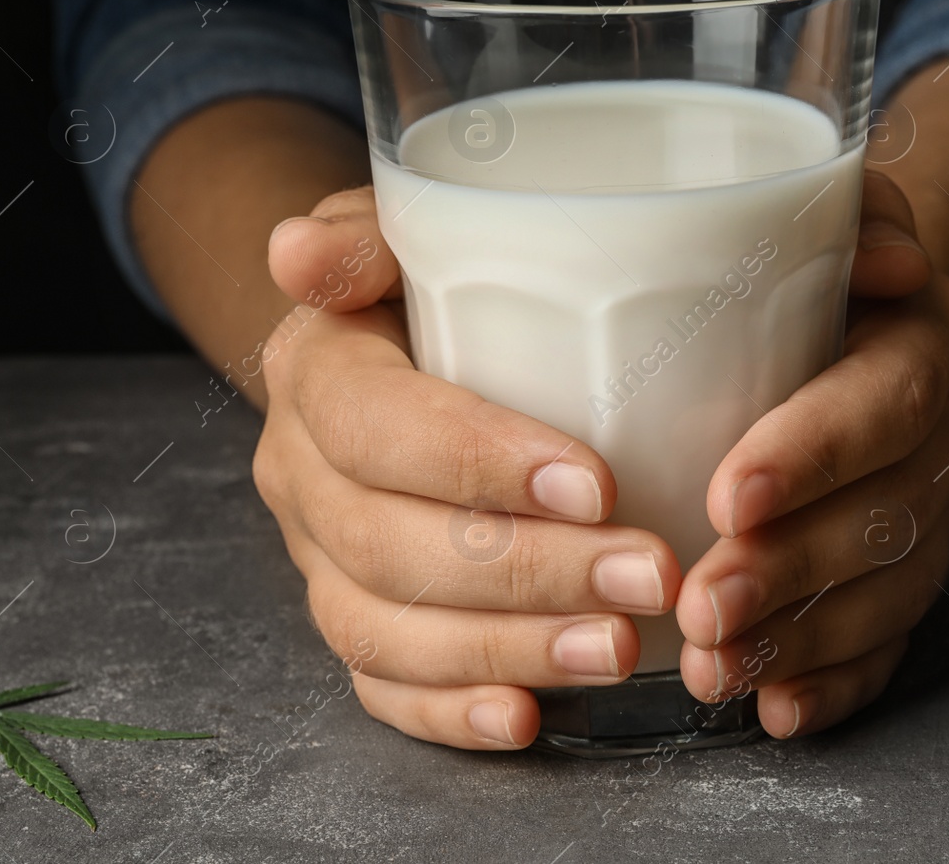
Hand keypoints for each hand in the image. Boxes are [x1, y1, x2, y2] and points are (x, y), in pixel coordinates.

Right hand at [252, 186, 683, 749]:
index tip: (597, 482)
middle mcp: (301, 476)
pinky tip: (529, 717)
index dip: (478, 463)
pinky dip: (450, 712)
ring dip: (508, 649)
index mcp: (315, 375)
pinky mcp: (354, 618)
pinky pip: (381, 686)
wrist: (388, 347)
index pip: (376, 428)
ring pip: (388, 629)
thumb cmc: (425, 285)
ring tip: (619, 648)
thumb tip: (297, 252)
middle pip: (391, 545)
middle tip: (650, 576)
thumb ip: (366, 233)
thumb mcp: (404, 232)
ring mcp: (321, 560)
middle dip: (528, 572)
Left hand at [673, 170, 948, 736]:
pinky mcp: (909, 573)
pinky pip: (890, 643)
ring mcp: (935, 515)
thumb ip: (859, 211)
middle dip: (792, 572)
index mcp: (927, 347)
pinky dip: (838, 684)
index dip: (815, 455)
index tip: (729, 496)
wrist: (874, 314)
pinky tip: (778, 710)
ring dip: (801, 642)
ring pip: (886, 594)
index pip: (884, 404)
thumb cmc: (825, 267)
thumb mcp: (836, 211)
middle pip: (885, 517)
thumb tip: (894, 258)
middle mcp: (946, 439)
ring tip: (713, 670)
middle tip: (703, 608)